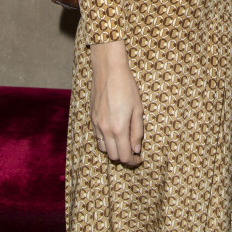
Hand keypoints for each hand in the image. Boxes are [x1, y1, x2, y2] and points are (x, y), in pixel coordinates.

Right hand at [90, 40, 142, 165]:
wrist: (109, 70)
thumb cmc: (127, 87)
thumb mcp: (138, 109)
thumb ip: (137, 131)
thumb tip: (137, 149)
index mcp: (118, 128)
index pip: (124, 156)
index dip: (133, 161)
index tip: (139, 159)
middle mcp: (105, 130)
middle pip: (113, 156)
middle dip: (124, 157)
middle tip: (134, 151)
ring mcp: (96, 124)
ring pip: (103, 148)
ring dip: (113, 150)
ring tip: (124, 142)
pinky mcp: (92, 118)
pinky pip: (97, 137)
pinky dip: (106, 140)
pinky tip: (114, 132)